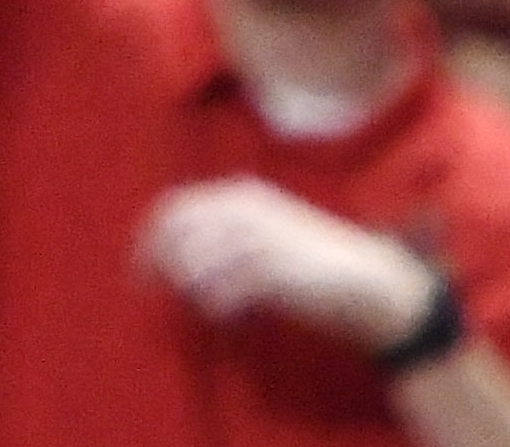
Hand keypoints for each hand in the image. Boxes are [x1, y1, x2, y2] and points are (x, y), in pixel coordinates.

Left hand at [133, 183, 441, 357]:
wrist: (371, 280)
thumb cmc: (314, 261)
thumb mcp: (266, 233)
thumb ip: (224, 236)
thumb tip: (177, 257)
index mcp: (241, 194)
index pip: (176, 205)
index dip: (148, 235)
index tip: (138, 267)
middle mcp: (246, 207)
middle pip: (177, 226)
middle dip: (155, 256)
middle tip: (146, 287)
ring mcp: (260, 235)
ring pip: (197, 256)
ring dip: (189, 283)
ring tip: (200, 302)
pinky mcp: (275, 269)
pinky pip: (226, 286)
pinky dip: (216, 301)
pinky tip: (221, 314)